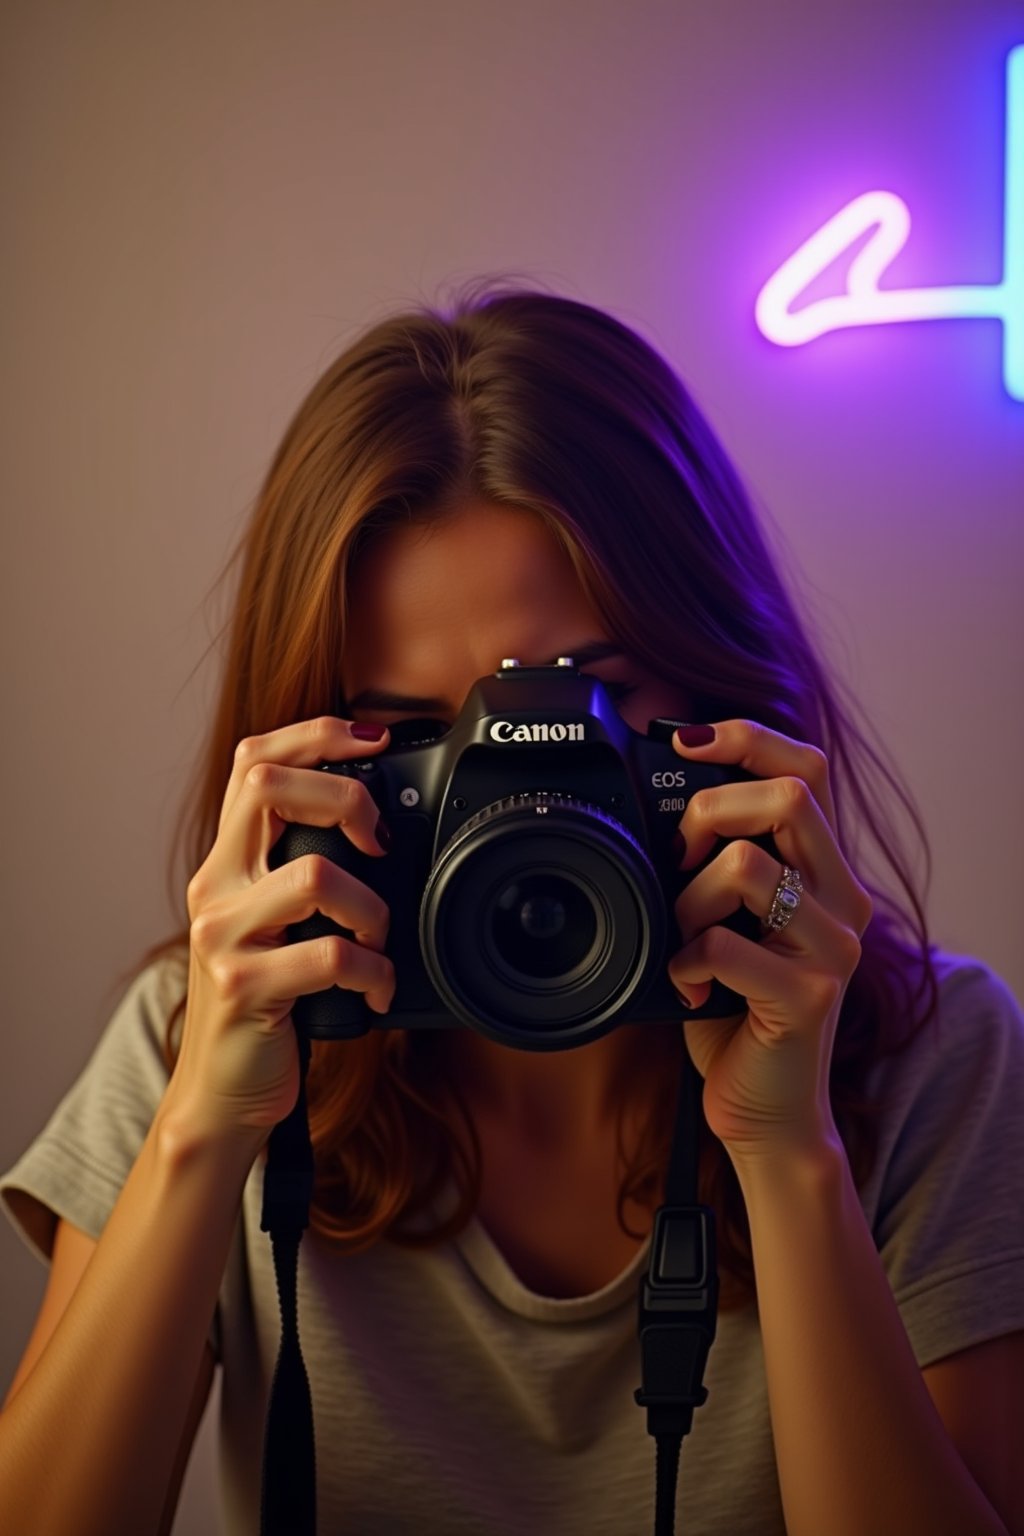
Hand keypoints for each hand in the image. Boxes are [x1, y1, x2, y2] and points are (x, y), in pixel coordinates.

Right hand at [166, 717, 395, 1151]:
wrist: (223, 1095)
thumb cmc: (266, 1005)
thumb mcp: (277, 926)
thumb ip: (305, 873)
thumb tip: (382, 827)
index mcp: (227, 862)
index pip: (253, 761)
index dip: (314, 734)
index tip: (373, 738)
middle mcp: (215, 887)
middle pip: (270, 787)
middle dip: (347, 799)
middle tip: (379, 846)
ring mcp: (223, 935)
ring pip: (313, 874)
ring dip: (371, 907)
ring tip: (378, 939)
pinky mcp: (243, 986)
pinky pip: (329, 956)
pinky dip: (372, 971)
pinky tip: (375, 990)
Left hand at [667, 721, 872, 1164]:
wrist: (768, 1112)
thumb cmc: (737, 1011)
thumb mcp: (730, 921)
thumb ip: (718, 864)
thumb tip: (661, 806)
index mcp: (825, 871)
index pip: (806, 768)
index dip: (746, 738)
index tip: (683, 740)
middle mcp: (843, 901)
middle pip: (789, 796)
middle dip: (709, 812)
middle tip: (679, 860)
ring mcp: (833, 948)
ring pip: (747, 866)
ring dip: (687, 900)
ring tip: (682, 940)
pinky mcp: (809, 996)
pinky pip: (723, 945)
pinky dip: (684, 962)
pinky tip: (687, 989)